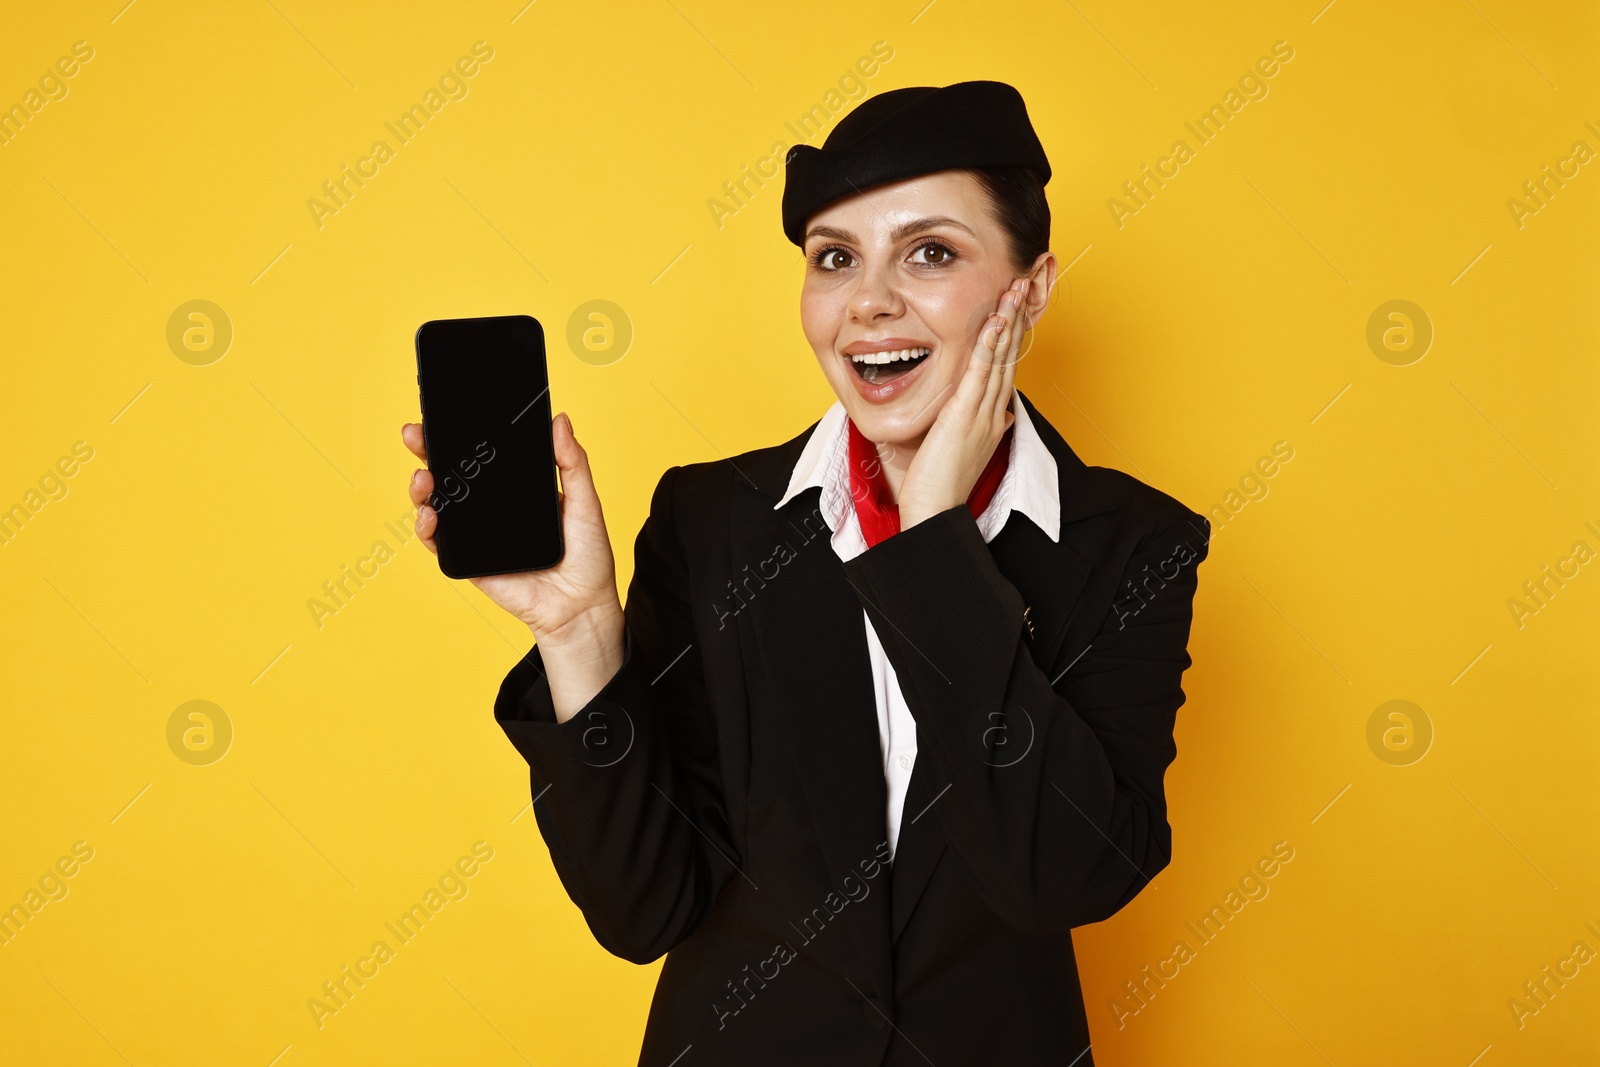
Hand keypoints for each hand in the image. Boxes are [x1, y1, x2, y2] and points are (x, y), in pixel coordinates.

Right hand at [402, 412, 623, 719]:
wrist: (582, 605)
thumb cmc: (587, 557)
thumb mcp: (584, 502)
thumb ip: (572, 463)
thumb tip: (560, 421)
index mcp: (516, 491)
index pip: (482, 458)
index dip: (459, 437)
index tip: (443, 415)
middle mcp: (492, 510)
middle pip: (452, 476)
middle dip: (428, 453)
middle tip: (415, 435)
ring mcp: (477, 535)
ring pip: (437, 506)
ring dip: (422, 489)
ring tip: (424, 478)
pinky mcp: (469, 561)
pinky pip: (440, 543)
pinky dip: (428, 528)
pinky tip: (430, 515)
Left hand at [897, 277, 1031, 529]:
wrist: (935, 511)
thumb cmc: (942, 483)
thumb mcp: (967, 449)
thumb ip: (984, 427)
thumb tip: (1003, 415)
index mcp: (994, 418)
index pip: (1007, 368)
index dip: (1014, 336)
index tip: (1017, 307)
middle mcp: (994, 412)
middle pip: (1011, 356)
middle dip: (1018, 318)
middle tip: (1025, 284)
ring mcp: (983, 414)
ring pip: (1000, 359)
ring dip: (1008, 321)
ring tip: (1014, 289)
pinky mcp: (965, 416)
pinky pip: (981, 374)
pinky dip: (990, 346)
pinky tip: (995, 322)